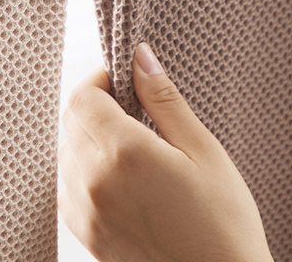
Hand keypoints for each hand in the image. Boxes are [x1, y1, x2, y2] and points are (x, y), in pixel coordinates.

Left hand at [59, 43, 273, 261]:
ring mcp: (87, 213)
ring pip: (67, 153)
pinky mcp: (87, 236)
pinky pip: (68, 187)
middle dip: (97, 106)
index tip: (124, 80)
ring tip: (133, 147)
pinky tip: (121, 177)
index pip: (82, 98)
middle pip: (72, 122)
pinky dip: (85, 171)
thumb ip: (163, 99)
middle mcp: (94, 182)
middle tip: (134, 111)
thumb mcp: (203, 150)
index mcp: (124, 154)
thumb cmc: (223, 224)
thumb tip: (139, 56)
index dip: (100, 80)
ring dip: (89, 138)